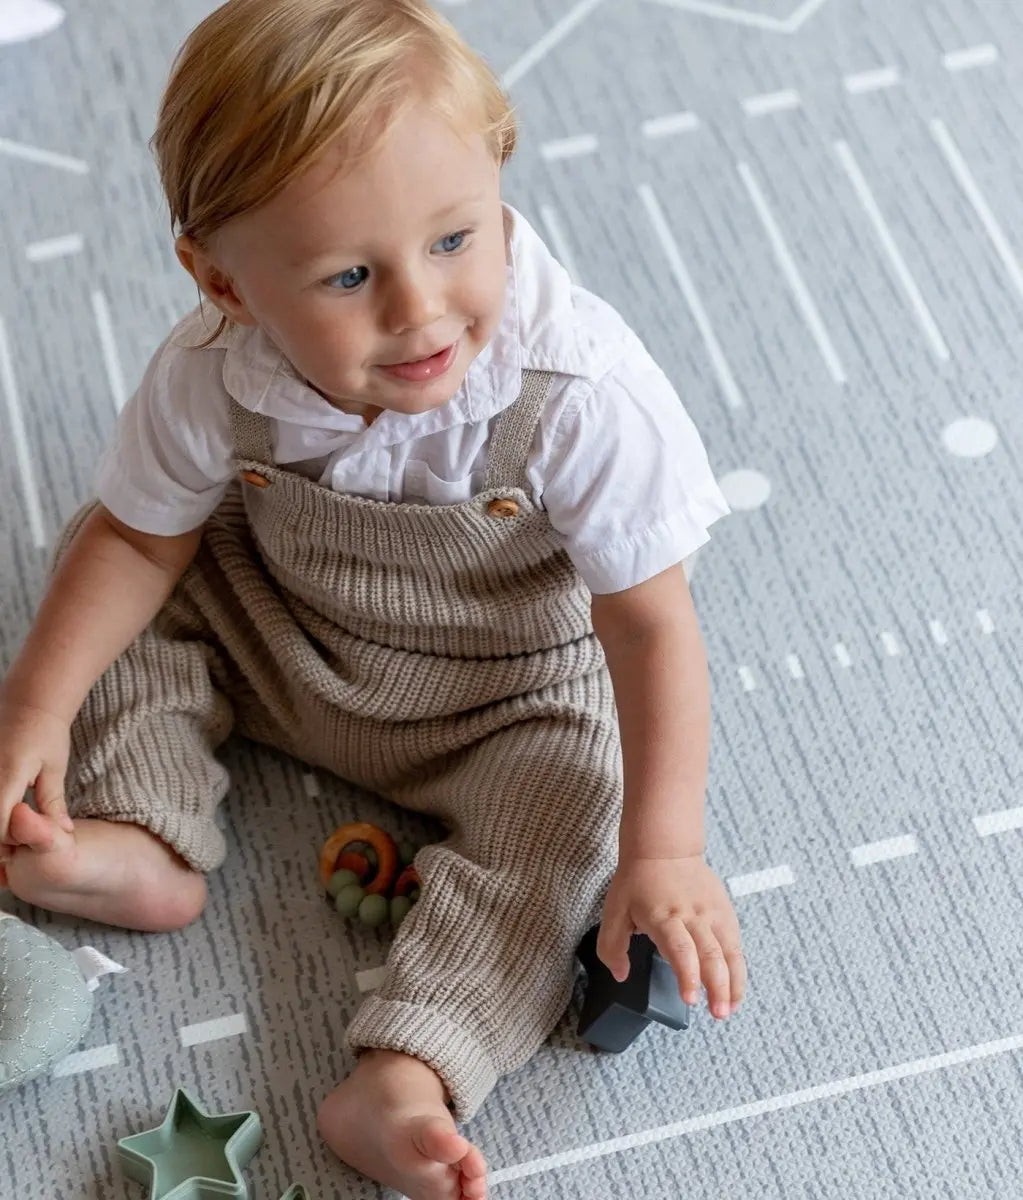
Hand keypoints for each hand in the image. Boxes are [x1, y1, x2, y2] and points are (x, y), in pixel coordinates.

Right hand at [0, 698, 73, 846]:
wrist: (28, 699)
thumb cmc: (46, 732)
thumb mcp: (54, 767)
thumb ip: (53, 802)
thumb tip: (63, 833)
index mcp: (6, 776)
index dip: (13, 840)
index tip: (32, 837)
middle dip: (1, 835)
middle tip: (22, 832)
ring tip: (14, 818)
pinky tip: (6, 806)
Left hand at [597, 855, 745, 1019]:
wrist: (665, 848)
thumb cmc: (639, 880)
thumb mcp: (614, 910)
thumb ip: (612, 946)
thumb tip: (621, 975)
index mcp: (664, 918)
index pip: (680, 950)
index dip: (687, 976)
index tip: (690, 1000)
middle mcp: (692, 917)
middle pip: (711, 955)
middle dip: (718, 988)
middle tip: (718, 1014)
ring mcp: (712, 914)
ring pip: (730, 952)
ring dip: (733, 982)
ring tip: (731, 1008)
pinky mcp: (724, 912)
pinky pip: (735, 944)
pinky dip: (738, 968)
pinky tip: (735, 988)